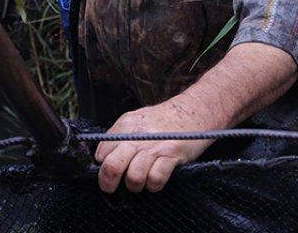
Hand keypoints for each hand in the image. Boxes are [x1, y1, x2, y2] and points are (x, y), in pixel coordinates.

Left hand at [94, 98, 220, 193]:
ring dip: (135, 185)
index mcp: (126, 126)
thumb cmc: (164, 120)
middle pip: (112, 166)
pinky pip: (155, 179)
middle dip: (108, 183)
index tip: (108, 171)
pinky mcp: (172, 155)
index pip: (101, 152)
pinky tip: (156, 179)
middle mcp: (137, 136)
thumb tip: (102, 156)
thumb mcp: (137, 119)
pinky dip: (154, 185)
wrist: (195, 110)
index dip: (102, 166)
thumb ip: (119, 135)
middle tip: (112, 187)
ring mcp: (155, 146)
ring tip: (140, 181)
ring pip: (133, 177)